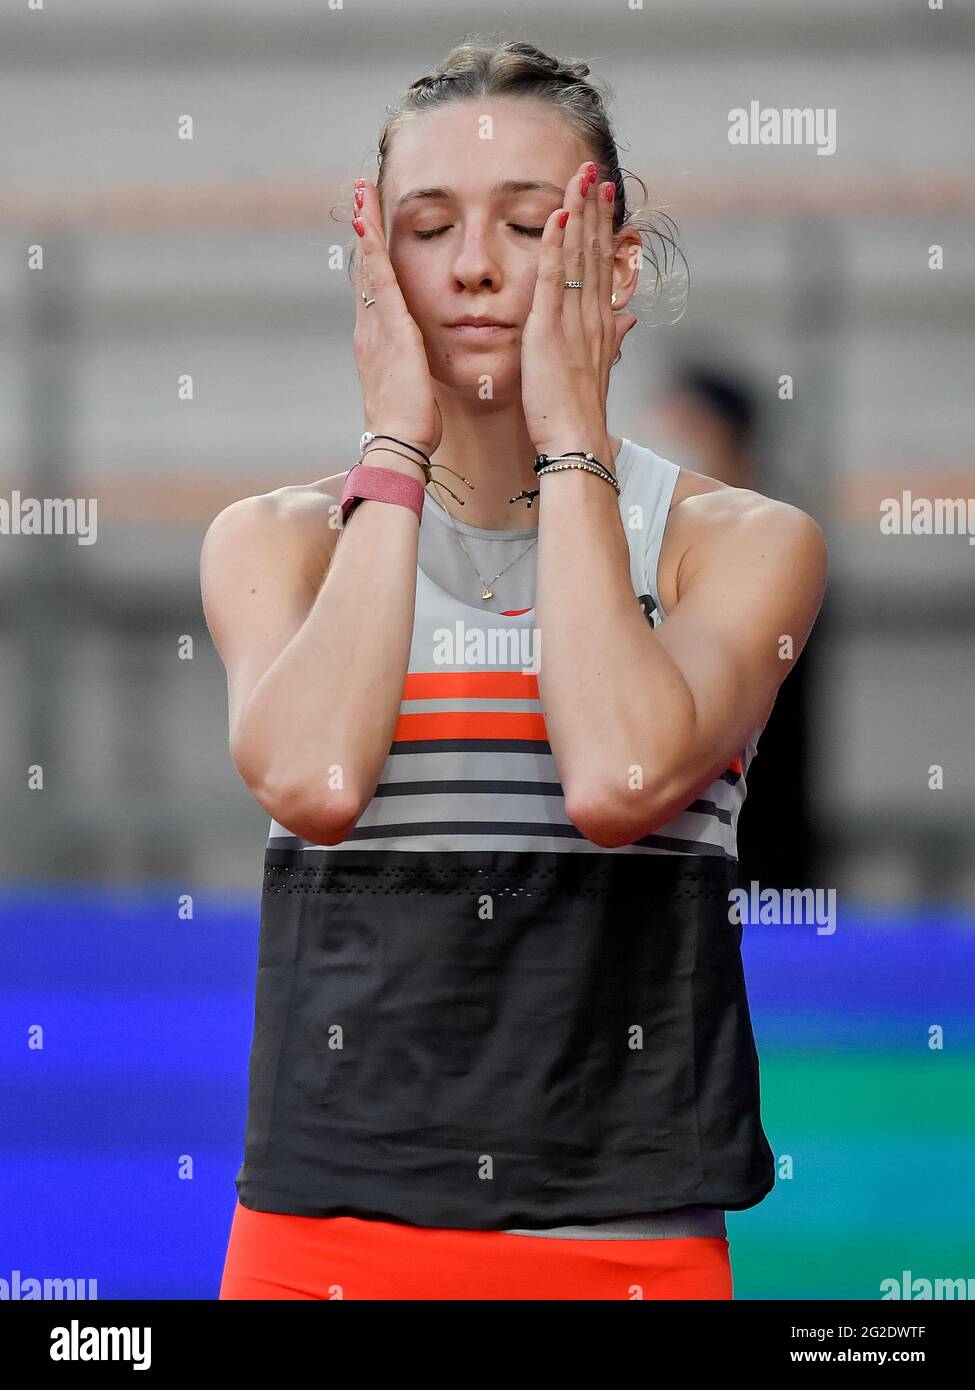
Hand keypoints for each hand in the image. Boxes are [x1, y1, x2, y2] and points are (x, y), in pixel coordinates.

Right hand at [352, 180, 442, 458]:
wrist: (399, 443)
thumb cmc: (411, 425)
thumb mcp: (414, 388)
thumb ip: (415, 369)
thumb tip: (419, 365)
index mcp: (377, 343)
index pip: (375, 291)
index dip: (373, 259)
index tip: (373, 229)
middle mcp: (370, 330)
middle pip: (366, 271)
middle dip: (365, 232)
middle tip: (362, 194)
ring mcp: (375, 328)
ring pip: (369, 268)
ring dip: (367, 229)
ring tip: (363, 193)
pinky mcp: (390, 330)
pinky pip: (379, 281)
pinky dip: (374, 251)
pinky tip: (369, 224)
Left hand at [520, 159, 637, 463]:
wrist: (576, 441)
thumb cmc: (578, 413)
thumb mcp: (599, 369)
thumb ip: (613, 338)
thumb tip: (629, 318)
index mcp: (600, 323)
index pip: (602, 264)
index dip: (602, 227)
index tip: (603, 195)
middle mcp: (592, 314)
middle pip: (594, 250)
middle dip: (593, 208)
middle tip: (593, 169)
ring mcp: (573, 320)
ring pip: (577, 255)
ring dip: (577, 212)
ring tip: (579, 177)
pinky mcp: (549, 329)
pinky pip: (553, 277)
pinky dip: (555, 244)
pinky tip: (557, 215)